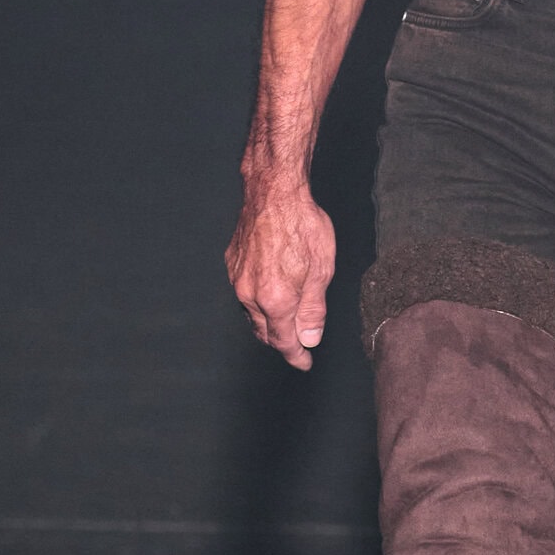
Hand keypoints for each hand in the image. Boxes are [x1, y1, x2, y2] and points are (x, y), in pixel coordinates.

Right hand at [226, 178, 335, 370]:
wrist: (274, 192)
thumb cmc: (302, 225)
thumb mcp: (321, 270)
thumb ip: (313, 309)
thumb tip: (309, 338)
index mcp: (276, 300)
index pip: (284, 342)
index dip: (296, 356)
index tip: (305, 363)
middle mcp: (250, 294)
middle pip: (265, 332)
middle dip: (282, 342)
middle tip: (300, 344)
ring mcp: (237, 279)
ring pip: (252, 314)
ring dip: (269, 322)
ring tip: (287, 320)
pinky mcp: (232, 264)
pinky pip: (245, 293)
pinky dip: (259, 300)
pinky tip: (272, 291)